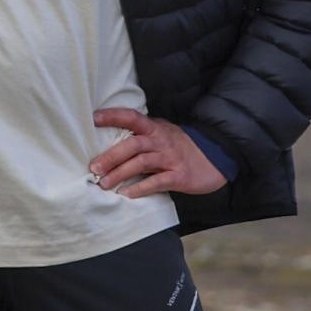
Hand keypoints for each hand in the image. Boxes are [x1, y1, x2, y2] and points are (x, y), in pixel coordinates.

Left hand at [88, 110, 226, 198]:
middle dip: (111, 156)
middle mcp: (161, 141)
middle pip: (133, 144)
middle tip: (94, 168)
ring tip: (104, 184)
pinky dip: (140, 188)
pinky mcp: (179, 176)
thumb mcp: (162, 134)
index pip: (132, 117)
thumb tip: (110, 140)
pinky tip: (127, 194)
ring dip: (120, 173)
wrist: (216, 157)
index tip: (93, 119)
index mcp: (155, 128)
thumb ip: (142, 135)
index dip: (113, 116)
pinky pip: (157, 182)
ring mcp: (170, 158)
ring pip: (141, 163)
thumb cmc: (181, 146)